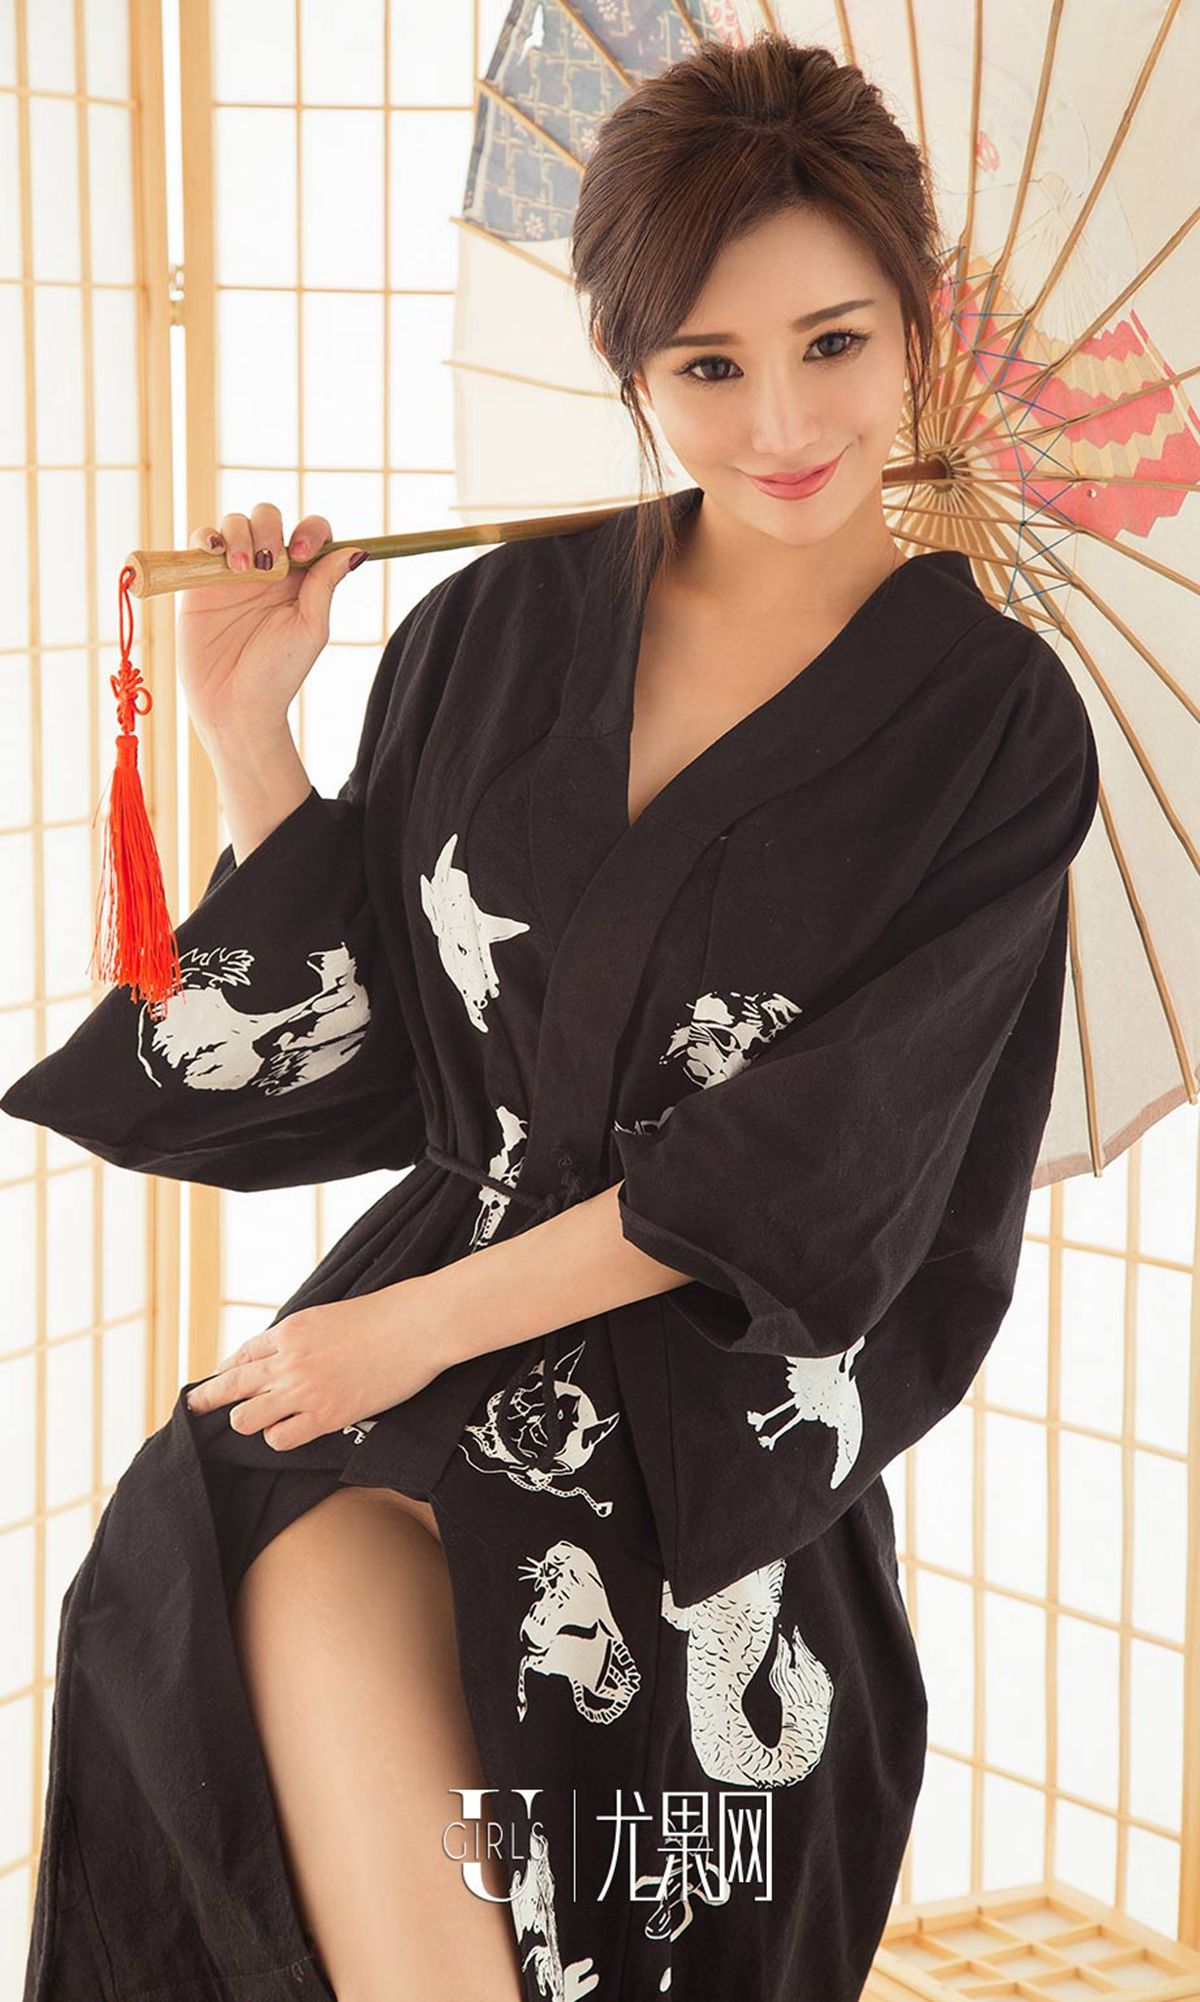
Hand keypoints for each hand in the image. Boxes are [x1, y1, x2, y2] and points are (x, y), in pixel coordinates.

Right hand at [178, 502, 366, 743]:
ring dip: (239, 534)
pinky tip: (213, 552)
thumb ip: (325, 585)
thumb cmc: (278, 674)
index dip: (309, 531)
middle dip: (269, 528)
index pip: (310, 533)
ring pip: (235, 523)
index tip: (301, 552)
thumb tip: (355, 550)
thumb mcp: (310, 629)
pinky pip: (201, 541)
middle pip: (269, 517)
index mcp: (301, 579)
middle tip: (266, 565)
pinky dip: (206, 536)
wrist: (234, 704)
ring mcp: (232, 573)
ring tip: (241, 569)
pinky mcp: (200, 581)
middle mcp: (267, 570)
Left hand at [183, 1278, 443, 1450]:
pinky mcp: (326, 1416)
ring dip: (246, 1420)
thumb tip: (281, 1354)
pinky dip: (278, 1437)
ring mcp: (305, 1390)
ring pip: (245, 1418)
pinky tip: (287, 1432)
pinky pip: (280, 1438)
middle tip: (191, 1411)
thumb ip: (300, 1336)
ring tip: (253, 1422)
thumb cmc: (383, 1316)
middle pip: (230, 1386)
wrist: (417, 1325)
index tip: (214, 1382)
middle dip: (206, 1400)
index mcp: (289, 1329)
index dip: (225, 1372)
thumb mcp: (329, 1316)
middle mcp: (288, 1360)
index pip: (241, 1356)